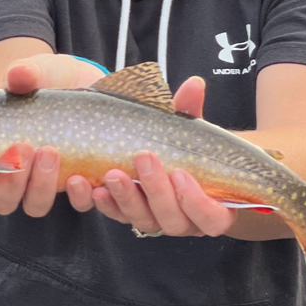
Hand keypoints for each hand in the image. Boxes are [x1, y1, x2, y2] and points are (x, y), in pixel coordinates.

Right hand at [0, 54, 104, 215]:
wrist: (88, 85)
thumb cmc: (51, 81)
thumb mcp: (40, 71)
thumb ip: (26, 73)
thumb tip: (17, 73)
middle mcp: (14, 175)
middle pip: (1, 200)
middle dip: (9, 183)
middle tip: (23, 148)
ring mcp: (46, 184)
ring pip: (34, 205)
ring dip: (41, 186)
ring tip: (52, 152)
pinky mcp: (79, 184)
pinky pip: (77, 205)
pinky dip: (79, 197)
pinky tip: (83, 179)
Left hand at [68, 74, 236, 237]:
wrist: (162, 155)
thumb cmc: (185, 146)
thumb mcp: (188, 128)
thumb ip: (190, 110)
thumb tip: (194, 84)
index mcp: (212, 207)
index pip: (212, 219)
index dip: (197, 201)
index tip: (180, 173)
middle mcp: (184, 221)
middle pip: (172, 219)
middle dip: (155, 190)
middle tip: (143, 158)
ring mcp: (155, 220)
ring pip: (143, 220)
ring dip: (125, 198)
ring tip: (112, 173)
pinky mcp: (128, 216)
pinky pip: (116, 216)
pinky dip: (105, 204)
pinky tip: (93, 188)